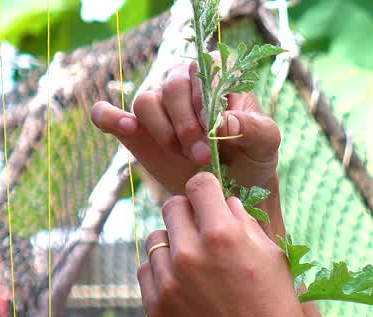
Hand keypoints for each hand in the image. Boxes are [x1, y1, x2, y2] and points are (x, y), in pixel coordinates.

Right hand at [90, 59, 280, 194]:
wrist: (232, 189)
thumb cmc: (253, 158)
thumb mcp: (266, 145)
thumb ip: (254, 128)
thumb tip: (224, 121)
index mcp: (218, 78)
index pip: (204, 69)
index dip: (205, 99)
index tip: (216, 130)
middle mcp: (185, 85)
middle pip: (172, 86)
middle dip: (186, 124)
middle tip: (203, 157)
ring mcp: (158, 107)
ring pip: (146, 101)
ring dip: (164, 132)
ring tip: (185, 157)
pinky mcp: (135, 130)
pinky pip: (106, 113)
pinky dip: (108, 117)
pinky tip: (125, 128)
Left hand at [139, 172, 310, 316]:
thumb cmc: (278, 309)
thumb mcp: (273, 257)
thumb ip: (245, 223)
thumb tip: (224, 203)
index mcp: (223, 235)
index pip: (199, 185)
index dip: (207, 190)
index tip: (210, 200)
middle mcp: (190, 253)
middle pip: (172, 207)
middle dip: (190, 213)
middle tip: (205, 233)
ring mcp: (168, 282)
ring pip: (156, 240)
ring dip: (174, 244)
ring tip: (197, 267)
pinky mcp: (156, 308)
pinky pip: (147, 271)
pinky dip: (163, 273)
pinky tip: (186, 288)